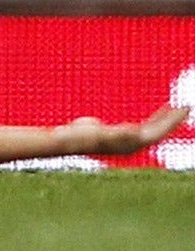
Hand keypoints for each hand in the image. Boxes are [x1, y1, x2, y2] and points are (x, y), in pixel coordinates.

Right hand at [55, 106, 186, 156]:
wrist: (67, 141)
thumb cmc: (80, 137)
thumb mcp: (99, 134)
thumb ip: (117, 134)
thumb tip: (135, 133)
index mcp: (131, 144)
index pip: (158, 132)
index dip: (171, 121)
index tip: (182, 109)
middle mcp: (134, 144)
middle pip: (159, 131)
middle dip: (173, 119)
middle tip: (186, 106)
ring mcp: (129, 139)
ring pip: (154, 129)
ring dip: (165, 118)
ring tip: (176, 107)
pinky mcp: (124, 133)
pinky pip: (146, 125)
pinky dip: (155, 118)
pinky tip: (159, 113)